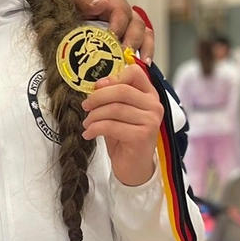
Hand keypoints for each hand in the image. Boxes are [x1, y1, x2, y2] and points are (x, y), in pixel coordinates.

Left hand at [67, 0, 151, 61]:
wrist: (61, 19)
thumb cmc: (66, 8)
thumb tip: (101, 4)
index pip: (121, 9)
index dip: (119, 24)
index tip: (113, 37)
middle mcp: (122, 11)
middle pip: (136, 23)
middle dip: (132, 40)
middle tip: (125, 54)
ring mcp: (128, 25)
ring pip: (144, 34)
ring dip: (144, 48)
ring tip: (141, 63)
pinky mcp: (129, 39)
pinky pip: (143, 44)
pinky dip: (145, 54)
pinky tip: (144, 65)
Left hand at [82, 63, 162, 186]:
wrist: (133, 168)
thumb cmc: (124, 137)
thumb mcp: (117, 113)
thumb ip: (111, 97)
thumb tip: (96, 85)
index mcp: (149, 95)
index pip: (135, 72)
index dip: (113, 77)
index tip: (97, 86)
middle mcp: (154, 105)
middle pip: (121, 90)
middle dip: (98, 97)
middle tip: (85, 105)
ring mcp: (150, 120)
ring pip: (114, 109)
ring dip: (94, 116)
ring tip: (87, 123)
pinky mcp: (142, 135)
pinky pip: (111, 126)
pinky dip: (95, 129)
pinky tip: (89, 134)